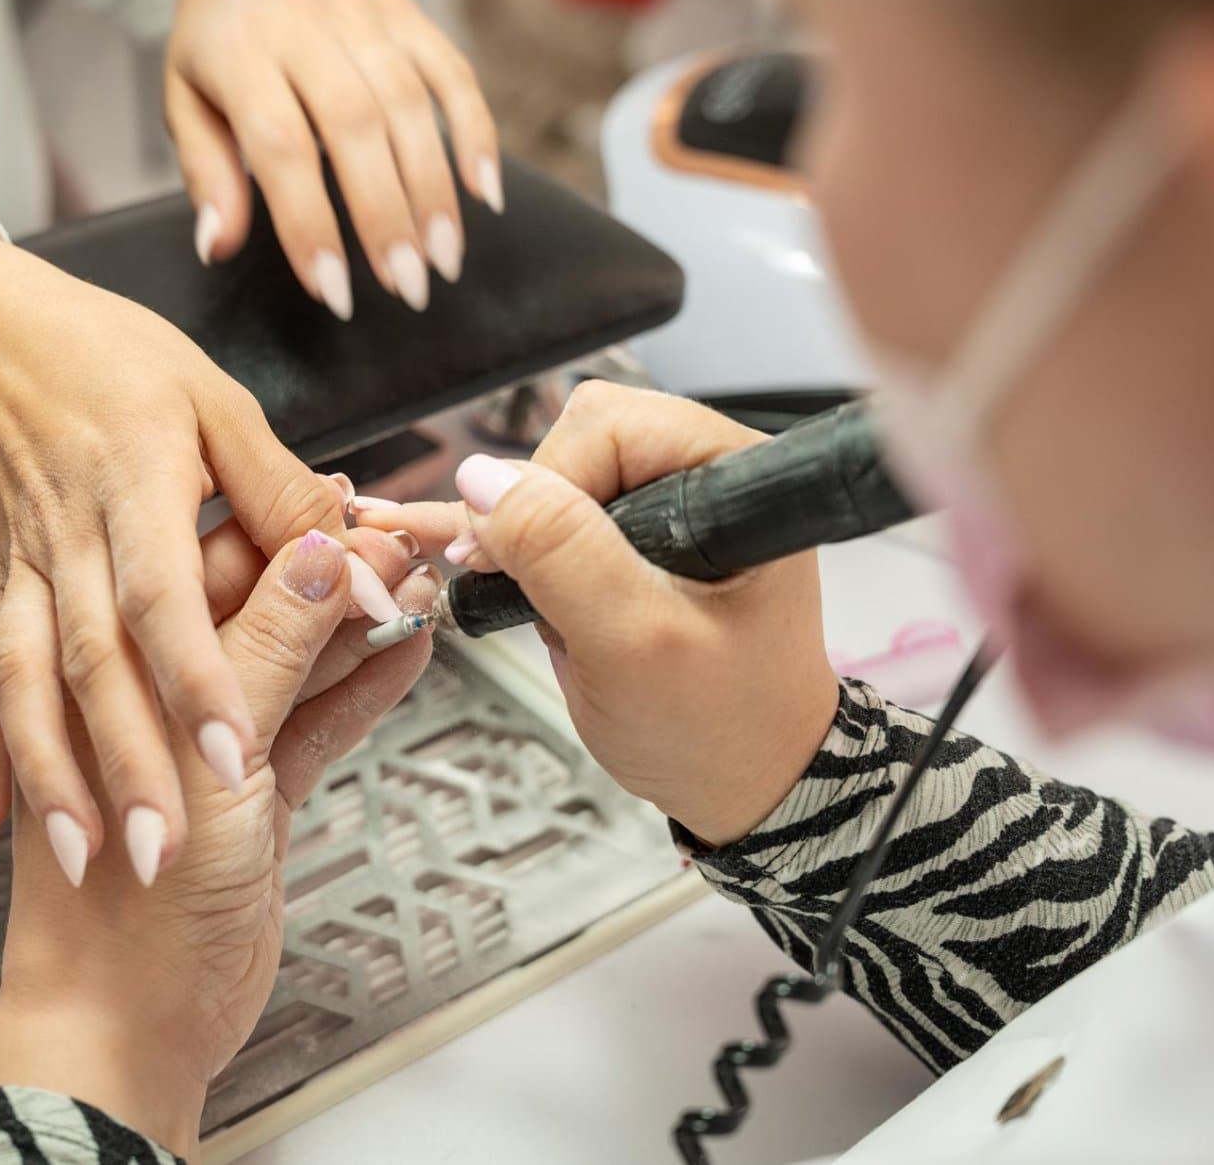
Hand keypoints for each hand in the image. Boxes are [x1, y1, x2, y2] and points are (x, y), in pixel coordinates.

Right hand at [0, 223, 404, 879]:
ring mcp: (25, 570)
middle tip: (162, 850)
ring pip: (23, 684)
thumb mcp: (219, 403)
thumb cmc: (112, 357)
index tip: (229, 751)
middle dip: (124, 764)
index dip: (197, 676)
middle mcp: (71, 537)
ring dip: (49, 776)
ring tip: (82, 854)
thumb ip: (279, 489)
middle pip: (91, 662)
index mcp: (134, 485)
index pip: (164, 595)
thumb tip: (346, 558)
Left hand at [0, 523, 437, 1156]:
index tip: (358, 508)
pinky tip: (407, 656)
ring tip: (422, 585)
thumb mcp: (208, 753)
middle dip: (336, 576)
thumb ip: (265, 647)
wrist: (122, 1033)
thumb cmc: (121, 907)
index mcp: (119, 664)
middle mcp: (158, 694)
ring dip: (357, 628)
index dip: (289, 531)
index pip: (210, 565)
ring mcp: (208, 748)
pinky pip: (313, 726)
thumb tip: (317, 552)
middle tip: (408, 542)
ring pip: (294, 664)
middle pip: (261, 609)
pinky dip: (360, 693)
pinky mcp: (251, 802)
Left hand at [167, 0, 501, 317]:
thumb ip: (205, 174)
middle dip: (387, 216)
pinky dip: (476, 133)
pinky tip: (484, 194)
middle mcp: (304, 24)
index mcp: (237, 50)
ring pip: (410, 103)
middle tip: (407, 287)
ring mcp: (362, 13)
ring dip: (434, 189)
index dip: (309, 224)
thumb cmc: (216, 51)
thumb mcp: (184, 105)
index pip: (279, 145)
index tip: (333, 292)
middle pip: (355, 125)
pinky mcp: (407, 13)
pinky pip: (452, 71)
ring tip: (444, 260)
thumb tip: (216, 246)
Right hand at [356, 382, 841, 844]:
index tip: (521, 564)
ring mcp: (671, 507)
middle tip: (514, 583)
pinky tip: (464, 554)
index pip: (607, 426)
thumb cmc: (719, 726)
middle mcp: (704, 475)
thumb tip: (481, 479)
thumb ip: (561, 555)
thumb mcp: (631, 644)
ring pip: (560, 480)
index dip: (548, 488)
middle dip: (534, 514)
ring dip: (528, 539)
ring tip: (530, 601)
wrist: (749, 787)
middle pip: (578, 443)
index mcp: (731, 476)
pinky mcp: (641, 540)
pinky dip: (514, 539)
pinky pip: (563, 513)